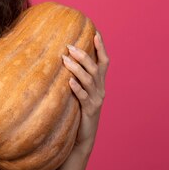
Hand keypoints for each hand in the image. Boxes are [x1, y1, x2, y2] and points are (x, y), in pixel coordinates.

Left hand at [62, 31, 109, 153]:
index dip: (101, 47)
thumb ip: (77, 78)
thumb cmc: (79, 112)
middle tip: (70, 46)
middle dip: (83, 55)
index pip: (104, 62)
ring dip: (77, 68)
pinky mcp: (89, 110)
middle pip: (95, 68)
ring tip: (65, 59)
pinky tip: (69, 81)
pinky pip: (83, 97)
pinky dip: (77, 88)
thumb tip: (64, 58)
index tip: (95, 33)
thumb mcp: (80, 92)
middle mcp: (100, 89)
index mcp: (100, 83)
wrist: (84, 137)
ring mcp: (96, 100)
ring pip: (89, 80)